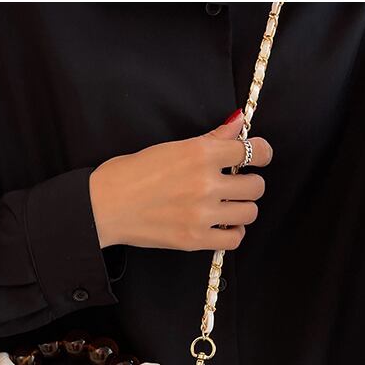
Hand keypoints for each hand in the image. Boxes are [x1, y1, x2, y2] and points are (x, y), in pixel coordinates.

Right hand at [89, 109, 272, 251]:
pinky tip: (222, 226)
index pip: (252, 151)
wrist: (104, 207)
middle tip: (233, 186)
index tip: (257, 157)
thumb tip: (237, 124)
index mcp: (200, 154)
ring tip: (227, 207)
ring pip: (249, 212)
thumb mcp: (170, 148)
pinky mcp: (194, 240)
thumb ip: (209, 139)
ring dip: (242, 209)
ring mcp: (201, 214)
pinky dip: (232, 233)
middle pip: (256, 186)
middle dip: (248, 184)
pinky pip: (233, 239)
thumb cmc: (130, 174)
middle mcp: (205, 184)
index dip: (261, 153)